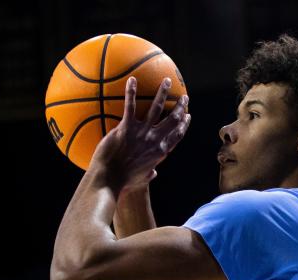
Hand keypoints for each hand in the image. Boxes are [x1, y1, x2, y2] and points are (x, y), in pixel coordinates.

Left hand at [90, 76, 190, 194]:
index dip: (184, 125)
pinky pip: (130, 106)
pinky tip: (132, 80)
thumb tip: (154, 174)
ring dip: (163, 93)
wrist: (109, 180)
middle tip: (183, 97)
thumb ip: (149, 175)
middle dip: (180, 106)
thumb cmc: (123, 182)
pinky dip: (131, 92)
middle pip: (172, 120)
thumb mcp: (141, 180)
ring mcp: (141, 133)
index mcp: (159, 152)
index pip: (177, 136)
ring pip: (157, 108)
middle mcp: (154, 141)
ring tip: (166, 80)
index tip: (188, 116)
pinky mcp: (126, 128)